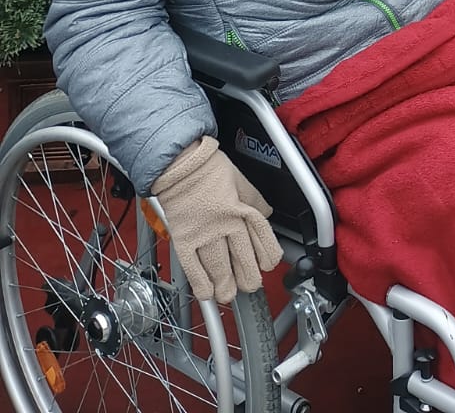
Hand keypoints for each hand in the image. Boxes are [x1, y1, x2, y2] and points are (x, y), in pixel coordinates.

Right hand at [150, 137, 282, 303]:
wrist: (181, 164)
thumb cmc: (209, 169)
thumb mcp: (241, 179)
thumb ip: (254, 199)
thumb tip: (266, 214)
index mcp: (241, 207)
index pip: (261, 237)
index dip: (268, 254)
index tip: (269, 265)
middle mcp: (225, 222)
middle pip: (241, 257)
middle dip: (248, 276)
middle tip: (250, 285)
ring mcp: (203, 233)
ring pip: (218, 266)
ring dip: (225, 284)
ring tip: (229, 293)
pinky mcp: (183, 239)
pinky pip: (192, 266)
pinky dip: (200, 282)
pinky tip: (206, 292)